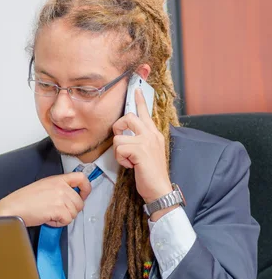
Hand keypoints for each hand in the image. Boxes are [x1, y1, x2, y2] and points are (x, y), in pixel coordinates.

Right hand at [0, 172, 91, 226]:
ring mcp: (60, 197)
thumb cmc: (24, 200)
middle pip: (79, 202)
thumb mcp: (44, 187)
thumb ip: (59, 188)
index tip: (82, 196)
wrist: (13, 208)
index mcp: (57, 179)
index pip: (81, 177)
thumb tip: (71, 198)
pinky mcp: (58, 209)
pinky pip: (67, 220)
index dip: (86, 188)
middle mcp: (61, 186)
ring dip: (63, 218)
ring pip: (74, 213)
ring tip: (49, 214)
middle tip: (56, 212)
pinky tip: (47, 219)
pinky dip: (58, 224)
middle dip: (70, 211)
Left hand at [113, 88, 172, 203]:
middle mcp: (151, 134)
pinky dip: (121, 159)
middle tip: (122, 142)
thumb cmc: (152, 174)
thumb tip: (127, 136)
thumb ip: (141, 142)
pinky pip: (119, 148)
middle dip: (118, 128)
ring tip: (129, 160)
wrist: (160, 190)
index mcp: (154, 134)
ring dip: (119, 151)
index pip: (145, 113)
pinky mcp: (139, 150)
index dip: (139, 100)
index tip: (136, 89)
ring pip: (119, 136)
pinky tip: (131, 165)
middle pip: (128, 117)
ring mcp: (146, 141)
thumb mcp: (149, 153)